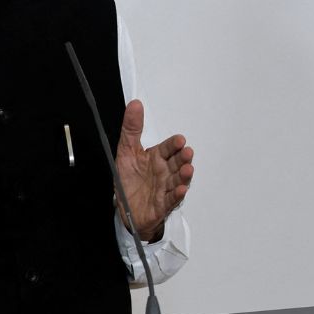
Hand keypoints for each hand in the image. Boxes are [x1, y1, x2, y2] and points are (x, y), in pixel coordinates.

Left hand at [113, 100, 193, 241]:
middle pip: (177, 163)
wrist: (125, 209)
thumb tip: (134, 104)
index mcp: (157, 158)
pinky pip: (171, 199)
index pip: (168, 148)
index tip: (179, 140)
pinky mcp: (162, 204)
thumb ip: (131, 129)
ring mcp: (165, 188)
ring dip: (184, 175)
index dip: (174, 144)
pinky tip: (181, 190)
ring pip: (178, 180)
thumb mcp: (126, 151)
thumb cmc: (129, 180)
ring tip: (188, 169)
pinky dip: (177, 195)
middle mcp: (164, 172)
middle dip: (183, 158)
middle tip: (187, 152)